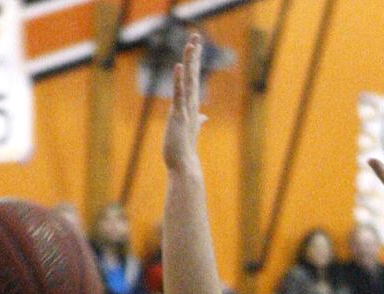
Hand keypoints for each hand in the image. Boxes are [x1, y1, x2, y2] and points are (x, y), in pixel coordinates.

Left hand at [163, 33, 205, 172]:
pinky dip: (179, 81)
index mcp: (191, 107)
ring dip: (190, 62)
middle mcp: (190, 105)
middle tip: (196, 36)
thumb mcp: (190, 131)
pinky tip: (179, 66)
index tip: (196, 46)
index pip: (193, 80)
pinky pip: (179, 94)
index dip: (195, 63)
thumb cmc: (183, 150)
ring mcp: (185, 110)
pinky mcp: (179, 116)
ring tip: (192, 44)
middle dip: (194, 56)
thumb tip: (204, 117)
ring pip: (188, 81)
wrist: (183, 166)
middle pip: (193, 75)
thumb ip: (198, 122)